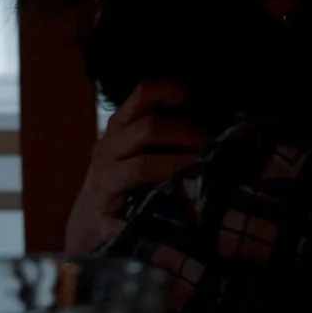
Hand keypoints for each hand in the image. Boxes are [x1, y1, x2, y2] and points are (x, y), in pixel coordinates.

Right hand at [64, 80, 220, 252]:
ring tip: (205, 173)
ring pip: (144, 165)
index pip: (145, 93)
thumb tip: (222, 128)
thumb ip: (168, 134)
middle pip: (153, 127)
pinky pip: (125, 211)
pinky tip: (168, 218)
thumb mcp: (137, 148)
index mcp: (122, 126)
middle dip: (190, 134)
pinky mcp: (103, 211)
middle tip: (215, 147)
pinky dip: (144, 214)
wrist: (89, 222)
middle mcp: (110, 146)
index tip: (197, 100)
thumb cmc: (125, 179)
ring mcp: (104, 178)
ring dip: (180, 167)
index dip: (172, 90)